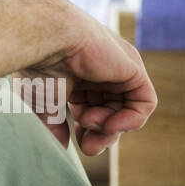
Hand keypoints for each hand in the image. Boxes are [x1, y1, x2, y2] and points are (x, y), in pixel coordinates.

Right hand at [18, 0, 156, 154]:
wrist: (47, 38)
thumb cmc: (39, 66)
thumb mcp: (43, 103)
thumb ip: (54, 125)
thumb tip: (60, 147)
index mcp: (77, 75)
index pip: (91, 109)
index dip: (86, 130)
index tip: (76, 142)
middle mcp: (99, 71)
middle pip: (111, 112)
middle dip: (101, 134)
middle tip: (90, 147)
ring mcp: (118, 68)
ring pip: (126, 110)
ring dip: (111, 127)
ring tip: (94, 125)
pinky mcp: (133, 68)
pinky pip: (145, 102)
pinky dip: (133, 119)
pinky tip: (113, 124)